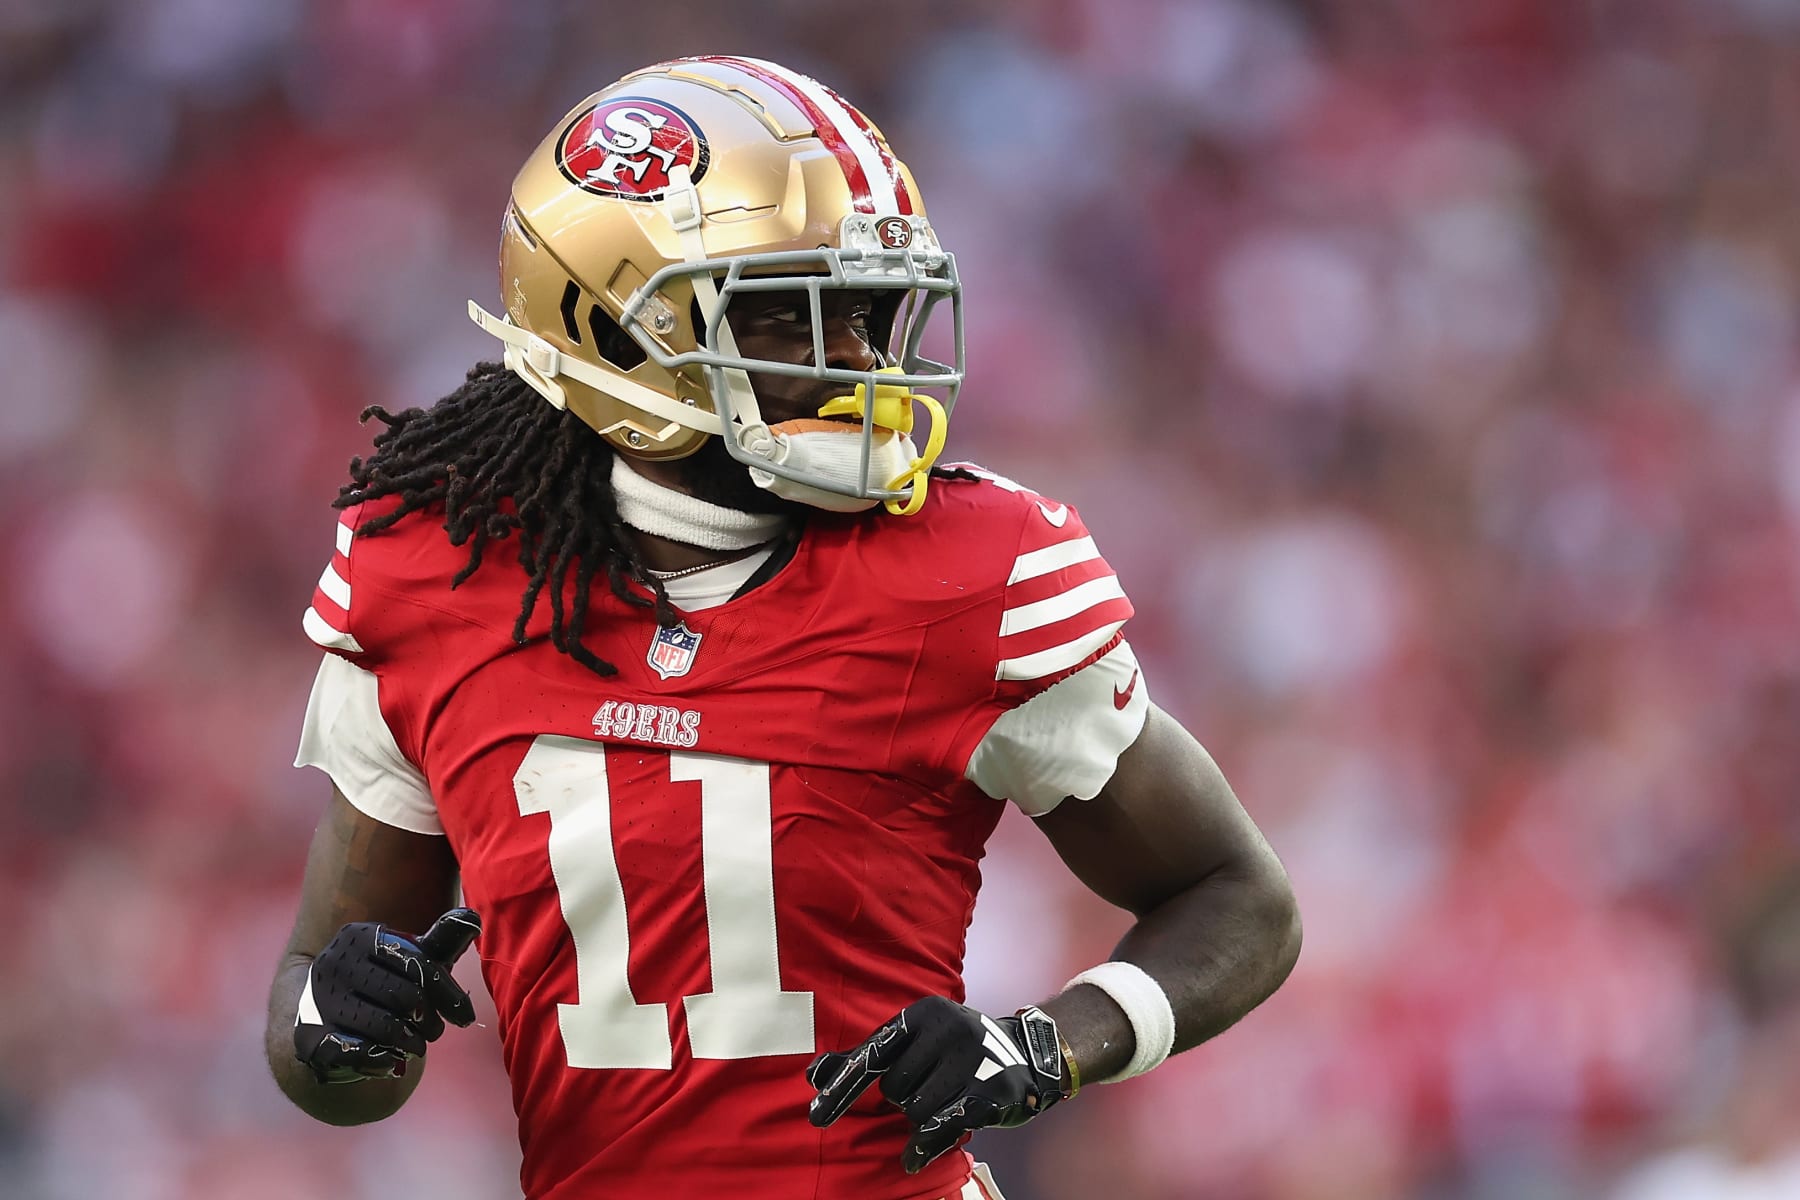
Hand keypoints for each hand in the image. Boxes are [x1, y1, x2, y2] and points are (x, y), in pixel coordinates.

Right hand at [293, 907, 480, 1083]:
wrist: (322, 1012)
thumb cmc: (381, 980)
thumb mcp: (410, 957)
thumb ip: (441, 941)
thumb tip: (472, 919)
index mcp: (360, 936)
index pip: (417, 963)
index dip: (447, 992)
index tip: (465, 1016)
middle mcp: (335, 963)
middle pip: (405, 997)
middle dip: (430, 1021)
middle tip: (434, 1032)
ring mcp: (320, 1001)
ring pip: (387, 1026)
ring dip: (412, 1042)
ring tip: (417, 1044)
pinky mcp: (311, 1037)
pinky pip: (360, 1052)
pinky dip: (384, 1059)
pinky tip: (392, 1059)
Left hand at [806, 996, 1068, 1173]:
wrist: (1025, 1053)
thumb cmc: (953, 1051)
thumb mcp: (913, 1044)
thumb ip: (864, 1058)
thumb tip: (814, 1074)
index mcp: (923, 1013)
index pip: (874, 1054)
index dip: (844, 1087)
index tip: (817, 1117)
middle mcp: (949, 1028)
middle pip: (895, 1088)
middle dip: (903, 1097)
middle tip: (927, 1087)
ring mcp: (974, 1058)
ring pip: (917, 1110)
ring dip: (920, 1116)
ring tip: (942, 1101)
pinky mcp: (993, 1090)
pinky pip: (943, 1126)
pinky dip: (924, 1145)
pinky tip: (913, 1158)